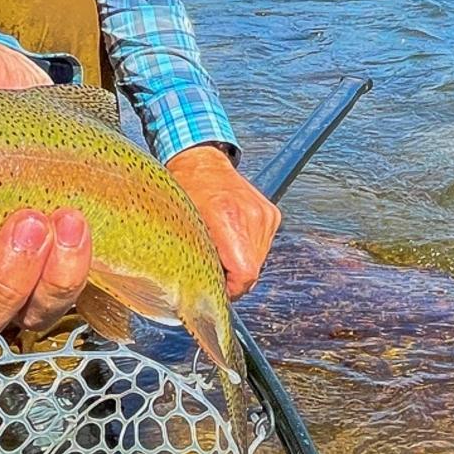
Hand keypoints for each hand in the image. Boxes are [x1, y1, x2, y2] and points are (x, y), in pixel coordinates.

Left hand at [166, 144, 280, 299]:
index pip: (245, 274)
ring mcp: (265, 215)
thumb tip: (200, 291)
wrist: (201, 161)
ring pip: (257, 261)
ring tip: (220, 248)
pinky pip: (261, 247)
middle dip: (232, 278)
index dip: (230, 290)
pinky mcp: (271, 214)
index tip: (215, 290)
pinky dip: (246, 250)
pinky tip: (231, 238)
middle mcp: (252, 216)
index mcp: (226, 218)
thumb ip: (194, 258)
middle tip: (212, 267)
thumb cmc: (185, 191)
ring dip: (240, 263)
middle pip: (252, 271)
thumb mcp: (182, 225)